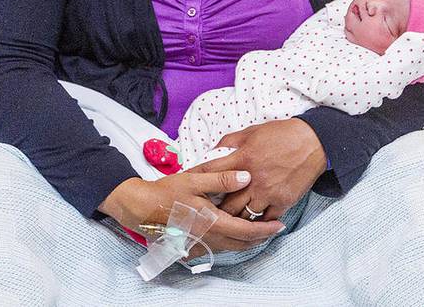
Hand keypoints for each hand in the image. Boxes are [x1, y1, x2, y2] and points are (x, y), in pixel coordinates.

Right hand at [98, 170, 285, 254]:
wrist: (143, 208)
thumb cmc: (168, 192)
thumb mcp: (195, 179)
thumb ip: (222, 178)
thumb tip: (247, 176)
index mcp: (212, 221)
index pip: (247, 231)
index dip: (266, 229)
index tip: (280, 224)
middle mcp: (210, 237)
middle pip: (243, 243)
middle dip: (261, 236)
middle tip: (274, 227)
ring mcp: (202, 243)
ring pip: (233, 247)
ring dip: (248, 239)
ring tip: (259, 228)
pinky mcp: (194, 245)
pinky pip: (220, 247)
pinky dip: (233, 241)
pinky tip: (235, 230)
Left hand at [188, 118, 326, 221]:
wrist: (312, 142)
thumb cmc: (281, 134)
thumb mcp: (251, 132)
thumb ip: (230, 142)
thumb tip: (212, 151)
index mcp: (242, 158)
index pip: (212, 172)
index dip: (197, 179)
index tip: (188, 186)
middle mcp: (252, 178)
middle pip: (226, 203)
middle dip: (215, 208)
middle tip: (207, 212)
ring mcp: (268, 192)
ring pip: (243, 216)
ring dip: (235, 219)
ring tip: (227, 221)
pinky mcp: (283, 202)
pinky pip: (265, 220)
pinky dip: (257, 223)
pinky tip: (251, 224)